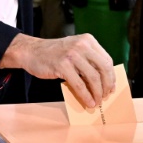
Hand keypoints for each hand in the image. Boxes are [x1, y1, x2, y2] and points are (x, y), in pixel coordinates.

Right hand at [0, 33, 114, 108]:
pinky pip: (79, 85)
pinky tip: (88, 102)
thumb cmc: (54, 53)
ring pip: (93, 78)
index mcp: (87, 40)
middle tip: (105, 96)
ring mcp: (72, 55)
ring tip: (96, 101)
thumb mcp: (74, 49)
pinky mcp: (62, 66)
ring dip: (97, 93)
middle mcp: (82, 45)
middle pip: (103, 69)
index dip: (111, 76)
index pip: (106, 60)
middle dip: (106, 86)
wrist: (31, 51)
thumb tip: (103, 80)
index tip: (111, 87)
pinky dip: (85, 96)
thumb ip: (88, 59)